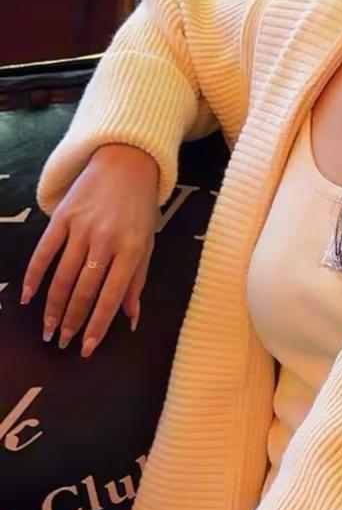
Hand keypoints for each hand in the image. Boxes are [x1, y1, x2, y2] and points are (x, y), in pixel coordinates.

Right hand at [22, 142, 159, 356]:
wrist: (126, 161)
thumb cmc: (140, 206)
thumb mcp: (147, 241)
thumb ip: (137, 280)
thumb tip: (131, 318)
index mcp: (131, 249)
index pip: (112, 295)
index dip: (97, 324)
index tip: (86, 348)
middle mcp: (106, 240)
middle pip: (84, 289)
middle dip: (72, 320)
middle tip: (63, 342)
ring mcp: (82, 227)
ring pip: (62, 276)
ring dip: (53, 306)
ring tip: (48, 328)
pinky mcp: (62, 216)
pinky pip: (44, 251)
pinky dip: (33, 275)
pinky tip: (27, 297)